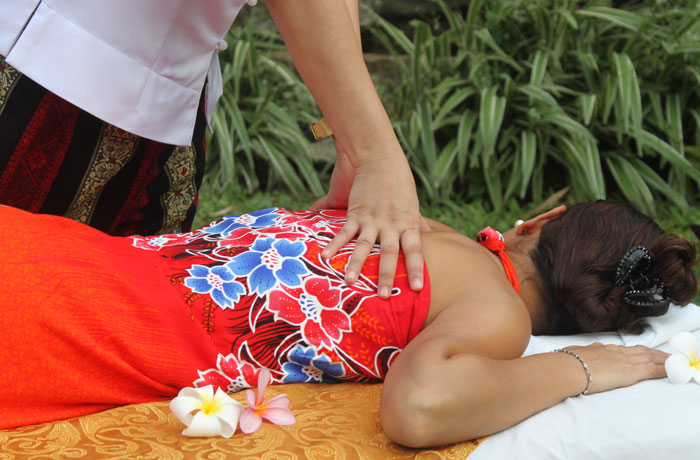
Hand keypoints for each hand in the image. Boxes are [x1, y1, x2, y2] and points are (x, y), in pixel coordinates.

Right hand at [311, 145, 425, 298]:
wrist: (379, 157)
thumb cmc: (399, 181)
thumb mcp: (413, 204)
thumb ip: (419, 223)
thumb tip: (430, 234)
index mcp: (408, 223)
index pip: (414, 250)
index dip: (415, 269)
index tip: (416, 288)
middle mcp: (391, 224)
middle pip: (388, 253)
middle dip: (385, 275)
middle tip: (383, 295)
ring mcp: (372, 219)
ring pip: (364, 246)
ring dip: (357, 265)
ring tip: (350, 282)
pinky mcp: (356, 212)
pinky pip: (344, 232)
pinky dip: (334, 245)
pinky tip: (325, 257)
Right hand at [566, 343, 668, 394]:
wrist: (568, 369)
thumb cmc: (566, 364)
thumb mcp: (573, 354)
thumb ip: (581, 354)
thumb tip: (582, 352)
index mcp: (601, 348)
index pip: (623, 349)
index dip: (634, 350)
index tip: (640, 352)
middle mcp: (614, 352)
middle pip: (639, 351)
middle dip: (652, 352)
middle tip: (662, 355)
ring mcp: (623, 360)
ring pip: (648, 357)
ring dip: (660, 358)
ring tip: (669, 360)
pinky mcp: (630, 371)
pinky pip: (651, 369)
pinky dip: (662, 369)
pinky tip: (668, 369)